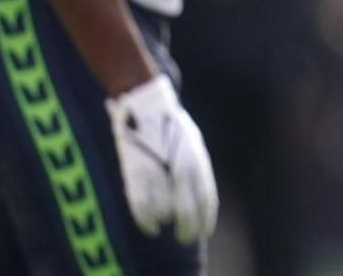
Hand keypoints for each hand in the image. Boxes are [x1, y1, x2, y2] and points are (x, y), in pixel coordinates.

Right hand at [104, 75, 217, 241]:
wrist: (147, 105)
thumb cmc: (170, 125)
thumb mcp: (192, 144)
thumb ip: (196, 168)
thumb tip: (201, 195)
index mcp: (197, 162)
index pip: (206, 199)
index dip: (205, 219)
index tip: (204, 232)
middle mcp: (180, 170)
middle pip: (187, 210)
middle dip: (187, 228)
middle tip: (185, 238)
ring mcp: (157, 173)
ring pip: (165, 210)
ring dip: (167, 221)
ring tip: (168, 226)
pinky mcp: (135, 174)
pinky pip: (142, 206)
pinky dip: (147, 221)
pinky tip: (151, 228)